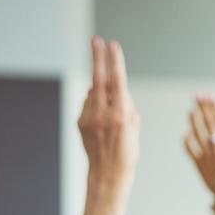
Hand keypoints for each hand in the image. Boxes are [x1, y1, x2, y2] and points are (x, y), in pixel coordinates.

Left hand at [78, 37, 138, 192]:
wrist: (108, 174)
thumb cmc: (127, 153)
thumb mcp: (134, 128)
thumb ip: (125, 106)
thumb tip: (113, 89)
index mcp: (122, 115)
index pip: (118, 81)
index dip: (115, 62)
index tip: (113, 46)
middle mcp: (103, 114)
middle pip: (99, 79)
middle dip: (98, 58)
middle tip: (96, 40)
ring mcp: (89, 117)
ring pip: (94, 93)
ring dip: (101, 91)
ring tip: (110, 109)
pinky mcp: (80, 122)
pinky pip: (88, 104)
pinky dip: (94, 104)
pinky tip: (101, 117)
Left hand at [184, 96, 214, 200]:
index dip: (214, 105)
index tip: (209, 95)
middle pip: (207, 122)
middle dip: (202, 107)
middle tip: (197, 95)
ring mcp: (206, 155)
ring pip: (196, 132)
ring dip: (193, 120)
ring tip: (191, 110)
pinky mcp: (199, 164)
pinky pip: (189, 148)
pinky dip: (187, 139)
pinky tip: (187, 132)